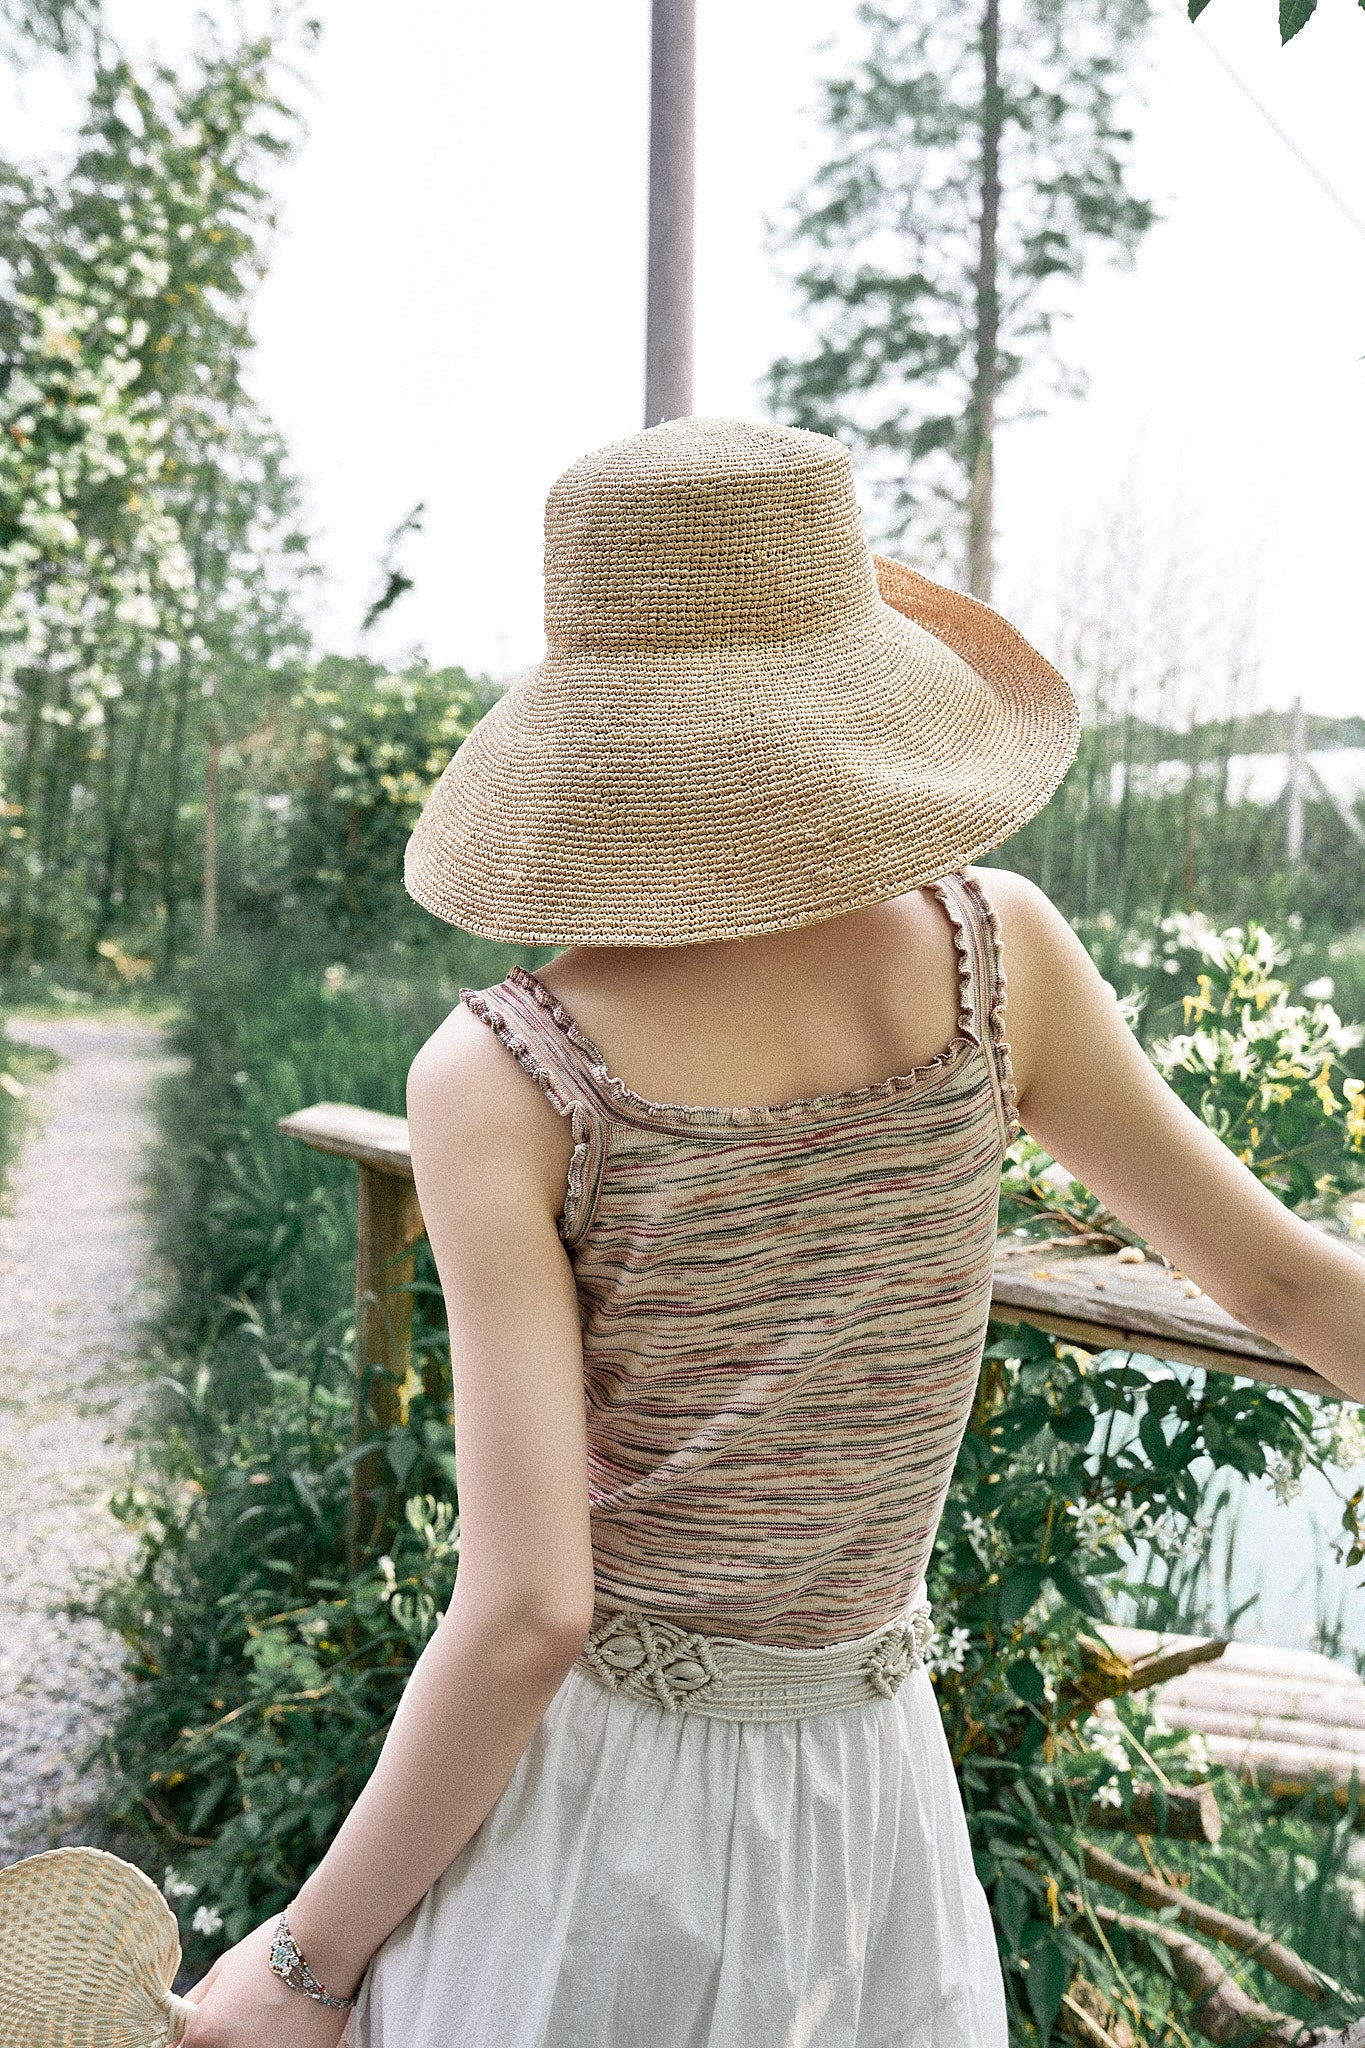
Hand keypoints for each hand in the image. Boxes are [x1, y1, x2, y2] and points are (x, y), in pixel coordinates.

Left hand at [179, 1917, 355, 2047]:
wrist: (326, 1947)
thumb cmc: (270, 1951)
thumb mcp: (222, 1970)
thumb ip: (195, 2005)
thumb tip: (178, 2030)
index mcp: (204, 2035)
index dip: (192, 2041)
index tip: (211, 2029)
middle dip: (223, 2041)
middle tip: (244, 2018)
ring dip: (250, 2042)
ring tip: (270, 2020)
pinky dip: (278, 2044)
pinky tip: (290, 2025)